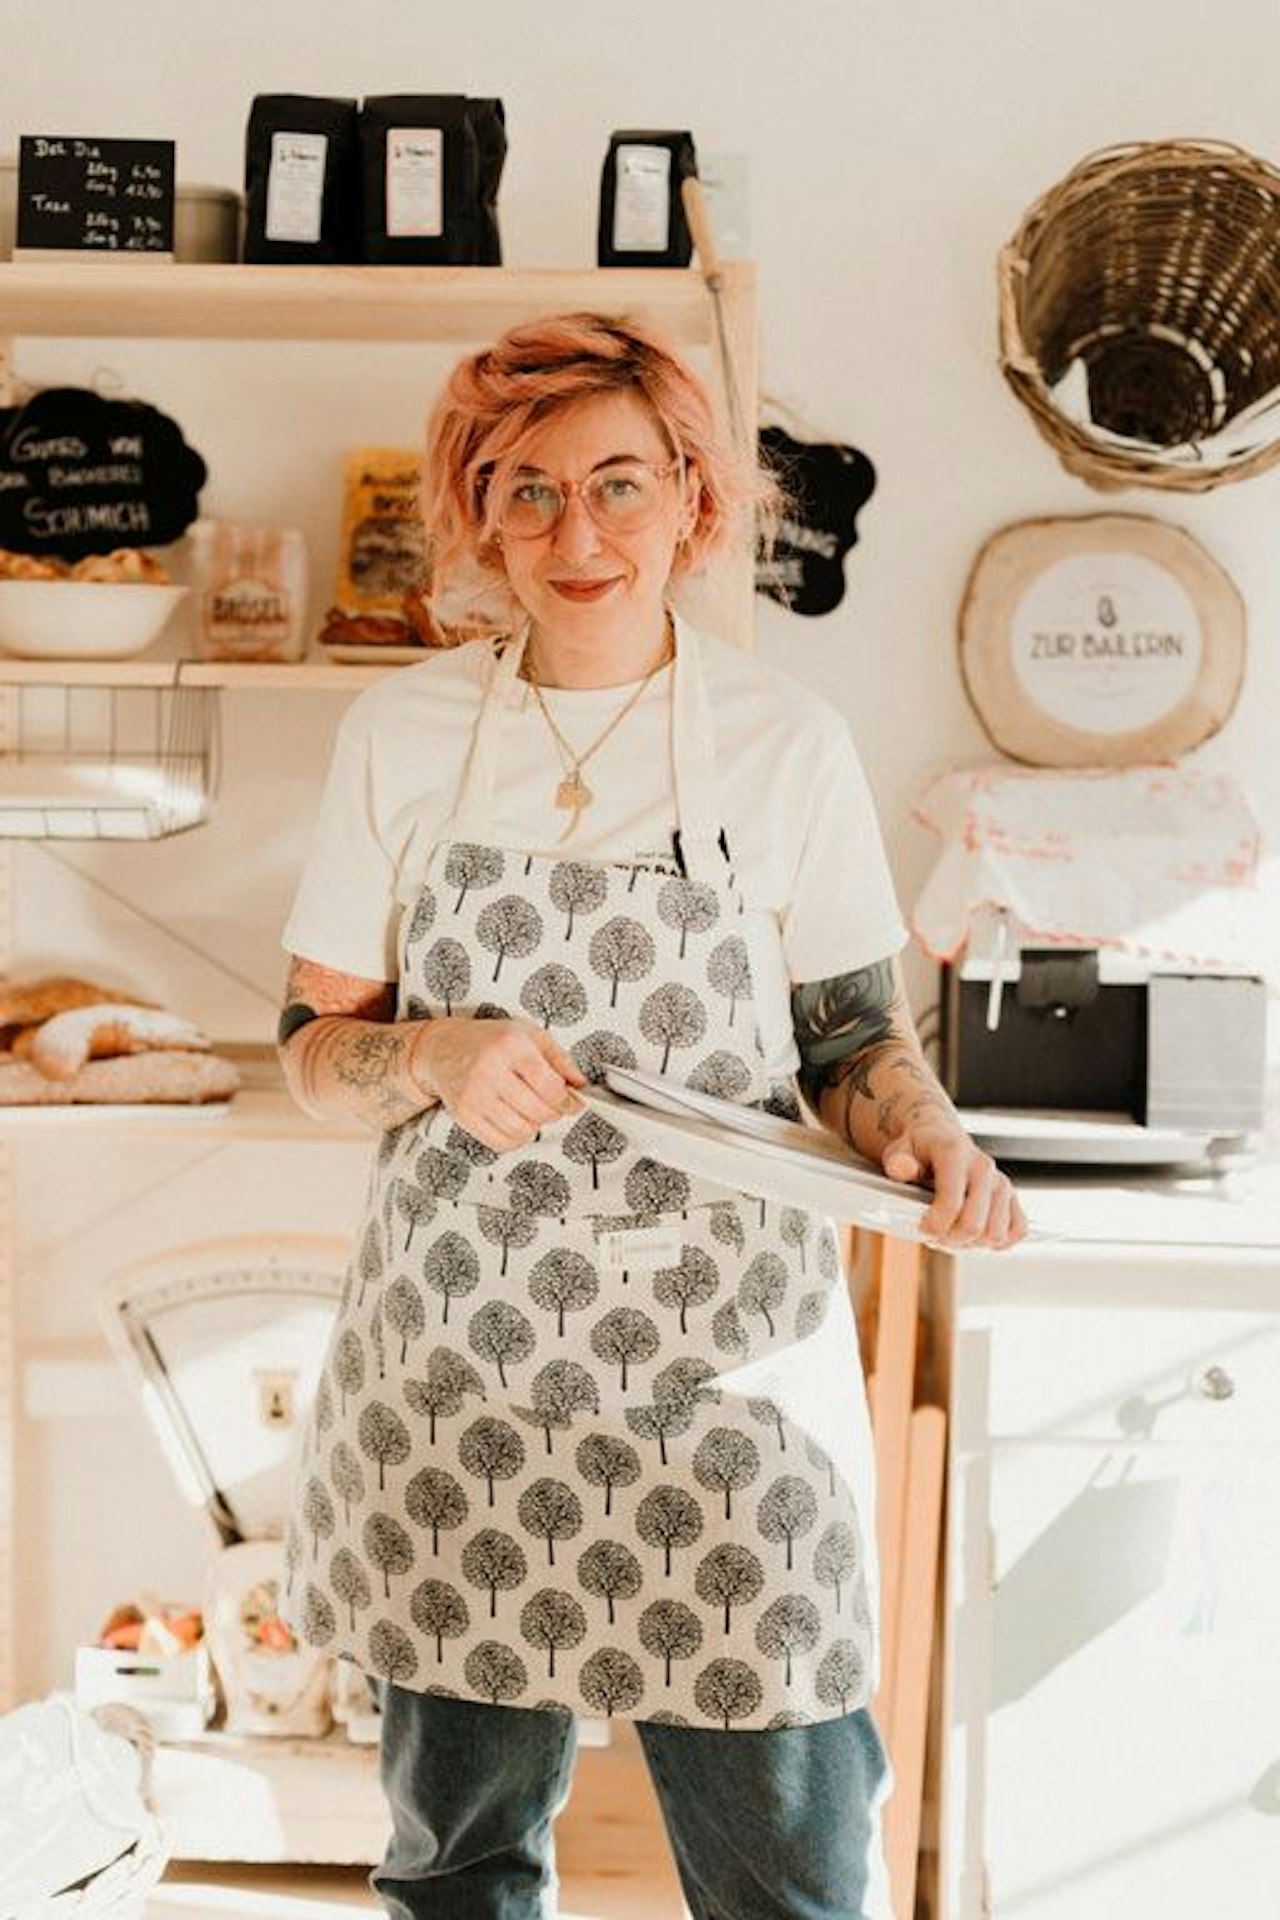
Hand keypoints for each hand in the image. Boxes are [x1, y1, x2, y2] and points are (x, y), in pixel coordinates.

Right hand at [411, 1017, 585, 1151]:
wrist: (443, 1048)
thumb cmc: (488, 1040)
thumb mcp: (529, 1035)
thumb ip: (560, 1058)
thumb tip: (581, 1083)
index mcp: (511, 1046)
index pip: (551, 1087)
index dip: (568, 1100)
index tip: (572, 1102)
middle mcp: (491, 1070)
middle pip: (539, 1111)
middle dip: (554, 1113)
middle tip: (553, 1105)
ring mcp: (475, 1095)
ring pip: (522, 1130)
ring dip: (535, 1126)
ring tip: (532, 1111)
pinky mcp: (464, 1114)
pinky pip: (500, 1142)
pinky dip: (516, 1138)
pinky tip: (516, 1122)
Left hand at [881, 1118, 1025, 1249]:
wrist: (939, 1138)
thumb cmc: (918, 1150)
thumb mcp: (898, 1151)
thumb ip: (898, 1162)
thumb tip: (903, 1168)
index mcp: (956, 1154)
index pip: (952, 1204)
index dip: (935, 1226)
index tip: (922, 1229)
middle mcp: (984, 1168)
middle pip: (974, 1225)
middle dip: (950, 1240)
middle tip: (935, 1235)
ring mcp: (1001, 1183)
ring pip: (996, 1233)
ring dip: (972, 1244)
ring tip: (952, 1233)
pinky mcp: (1012, 1197)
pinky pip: (1018, 1230)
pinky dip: (997, 1241)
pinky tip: (974, 1235)